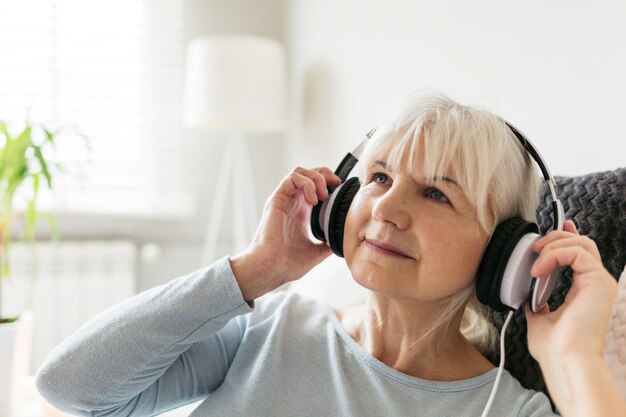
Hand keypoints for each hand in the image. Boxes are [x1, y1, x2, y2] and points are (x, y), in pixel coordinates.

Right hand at [230, 167, 340, 300]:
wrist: (270, 268)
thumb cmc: (286, 263)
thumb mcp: (315, 252)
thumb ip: (328, 244)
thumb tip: (342, 243)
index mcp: (301, 212)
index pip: (313, 185)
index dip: (328, 183)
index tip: (340, 192)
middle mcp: (292, 203)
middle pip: (307, 173)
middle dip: (325, 174)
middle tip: (336, 185)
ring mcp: (284, 200)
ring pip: (300, 172)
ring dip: (316, 178)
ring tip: (324, 196)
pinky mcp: (277, 199)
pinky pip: (292, 178)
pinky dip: (307, 183)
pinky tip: (314, 200)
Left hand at [526, 220, 617, 363]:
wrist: (565, 361)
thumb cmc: (555, 348)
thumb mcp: (540, 318)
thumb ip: (537, 302)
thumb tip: (526, 294)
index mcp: (584, 290)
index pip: (580, 254)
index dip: (568, 236)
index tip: (557, 224)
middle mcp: (595, 284)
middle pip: (582, 243)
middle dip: (556, 237)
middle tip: (535, 247)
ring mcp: (600, 282)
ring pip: (581, 243)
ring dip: (553, 245)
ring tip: (534, 259)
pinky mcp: (599, 282)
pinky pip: (577, 252)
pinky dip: (554, 255)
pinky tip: (539, 269)